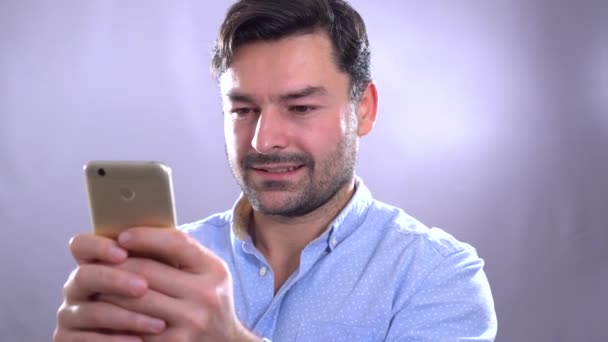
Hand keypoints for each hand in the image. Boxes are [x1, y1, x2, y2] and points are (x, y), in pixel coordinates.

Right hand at [54, 233, 166, 341]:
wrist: (158, 332)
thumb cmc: (161, 294)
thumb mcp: (161, 272)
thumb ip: (157, 253)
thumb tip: (165, 239)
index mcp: (94, 262)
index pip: (81, 245)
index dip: (98, 247)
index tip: (123, 252)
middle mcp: (78, 287)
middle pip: (84, 275)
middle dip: (115, 280)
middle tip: (144, 287)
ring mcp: (71, 314)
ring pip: (92, 312)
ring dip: (127, 317)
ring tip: (159, 324)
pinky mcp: (69, 340)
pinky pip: (88, 341)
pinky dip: (116, 341)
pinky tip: (139, 341)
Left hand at [98, 227, 260, 341]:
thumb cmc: (208, 301)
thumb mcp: (207, 274)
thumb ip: (183, 255)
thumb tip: (140, 233)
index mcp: (214, 270)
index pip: (176, 243)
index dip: (146, 236)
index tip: (123, 235)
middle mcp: (205, 295)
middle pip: (147, 272)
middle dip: (117, 265)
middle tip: (98, 260)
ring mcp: (191, 322)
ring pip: (134, 301)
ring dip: (109, 292)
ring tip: (98, 284)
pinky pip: (134, 328)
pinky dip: (116, 319)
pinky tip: (107, 312)